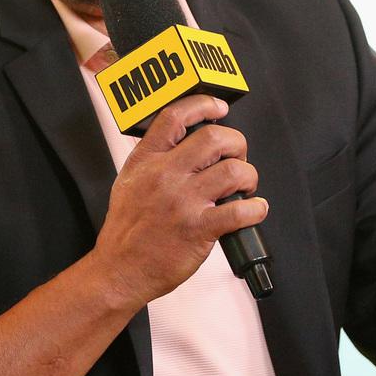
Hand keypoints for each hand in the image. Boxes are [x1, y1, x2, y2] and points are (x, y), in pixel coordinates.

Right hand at [94, 94, 267, 304]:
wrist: (120, 271)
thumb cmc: (126, 232)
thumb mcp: (129, 183)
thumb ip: (153, 160)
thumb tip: (183, 142)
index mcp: (146, 161)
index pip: (175, 117)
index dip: (203, 105)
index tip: (219, 108)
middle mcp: (165, 176)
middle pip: (214, 138)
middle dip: (236, 144)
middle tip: (237, 157)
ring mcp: (183, 202)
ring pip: (232, 171)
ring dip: (248, 176)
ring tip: (245, 186)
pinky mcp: (199, 229)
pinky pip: (240, 210)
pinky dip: (256, 209)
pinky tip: (254, 210)